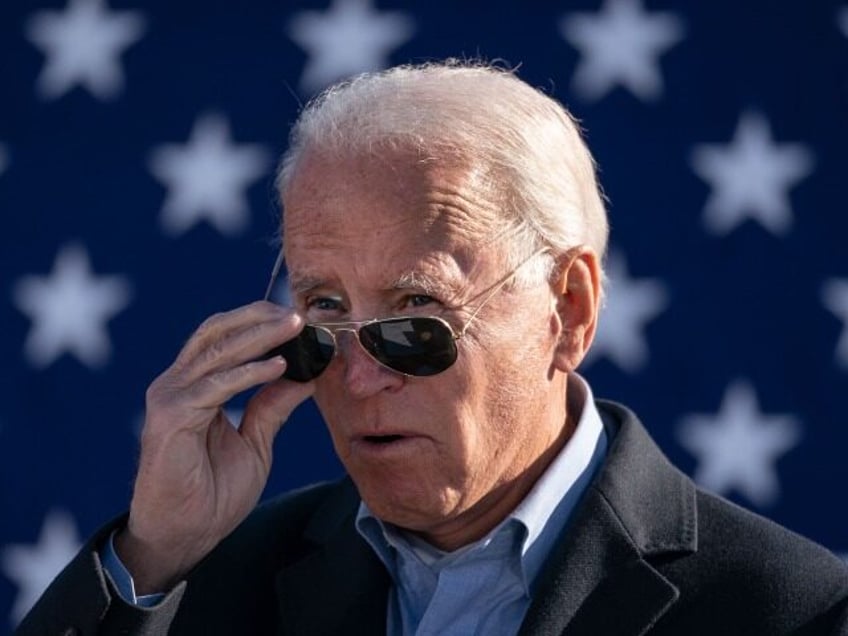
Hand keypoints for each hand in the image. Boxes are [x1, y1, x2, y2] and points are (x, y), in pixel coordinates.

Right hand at [114, 301, 313, 593]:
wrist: (184, 535)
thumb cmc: (213, 493)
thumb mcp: (256, 442)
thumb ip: (272, 406)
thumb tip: (305, 375)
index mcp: (195, 385)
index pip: (224, 337)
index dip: (259, 321)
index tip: (299, 317)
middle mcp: (177, 383)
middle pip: (217, 332)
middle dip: (259, 317)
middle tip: (299, 312)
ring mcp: (169, 396)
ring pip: (217, 350)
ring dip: (259, 335)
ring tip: (295, 326)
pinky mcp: (169, 417)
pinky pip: (215, 385)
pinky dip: (248, 373)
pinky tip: (278, 367)